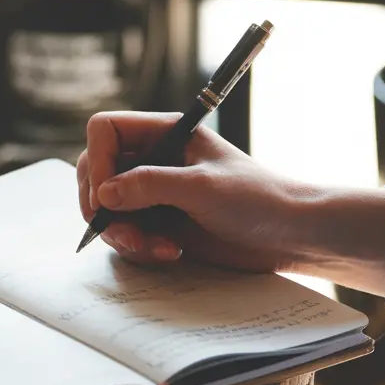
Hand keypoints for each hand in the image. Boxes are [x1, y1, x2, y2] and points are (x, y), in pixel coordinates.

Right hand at [76, 111, 307, 270]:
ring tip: (157, 248)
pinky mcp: (159, 224)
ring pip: (108, 210)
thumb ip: (150, 185)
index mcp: (164, 133)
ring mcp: (154, 194)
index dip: (98, 161)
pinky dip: (139, 249)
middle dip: (104, 207)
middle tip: (123, 232)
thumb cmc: (257, 198)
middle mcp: (154, 159)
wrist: (288, 235)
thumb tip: (103, 194)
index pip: (105, 131)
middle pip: (96, 173)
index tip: (106, 196)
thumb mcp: (202, 187)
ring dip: (123, 235)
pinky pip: (126, 235)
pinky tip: (171, 253)